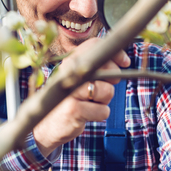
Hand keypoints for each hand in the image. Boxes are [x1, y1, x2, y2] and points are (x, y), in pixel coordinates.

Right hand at [33, 38, 130, 156]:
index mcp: (70, 62)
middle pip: (107, 68)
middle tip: (100, 90)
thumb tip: (124, 62)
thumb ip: (97, 68)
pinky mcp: (74, 110)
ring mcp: (71, 91)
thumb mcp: (79, 79)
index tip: (125, 63)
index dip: (115, 53)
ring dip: (104, 101)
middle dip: (112, 80)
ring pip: (107, 91)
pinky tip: (86, 114)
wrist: (46, 126)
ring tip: (89, 103)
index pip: (96, 45)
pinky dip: (100, 114)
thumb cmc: (69, 100)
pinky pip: (103, 111)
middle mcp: (68, 72)